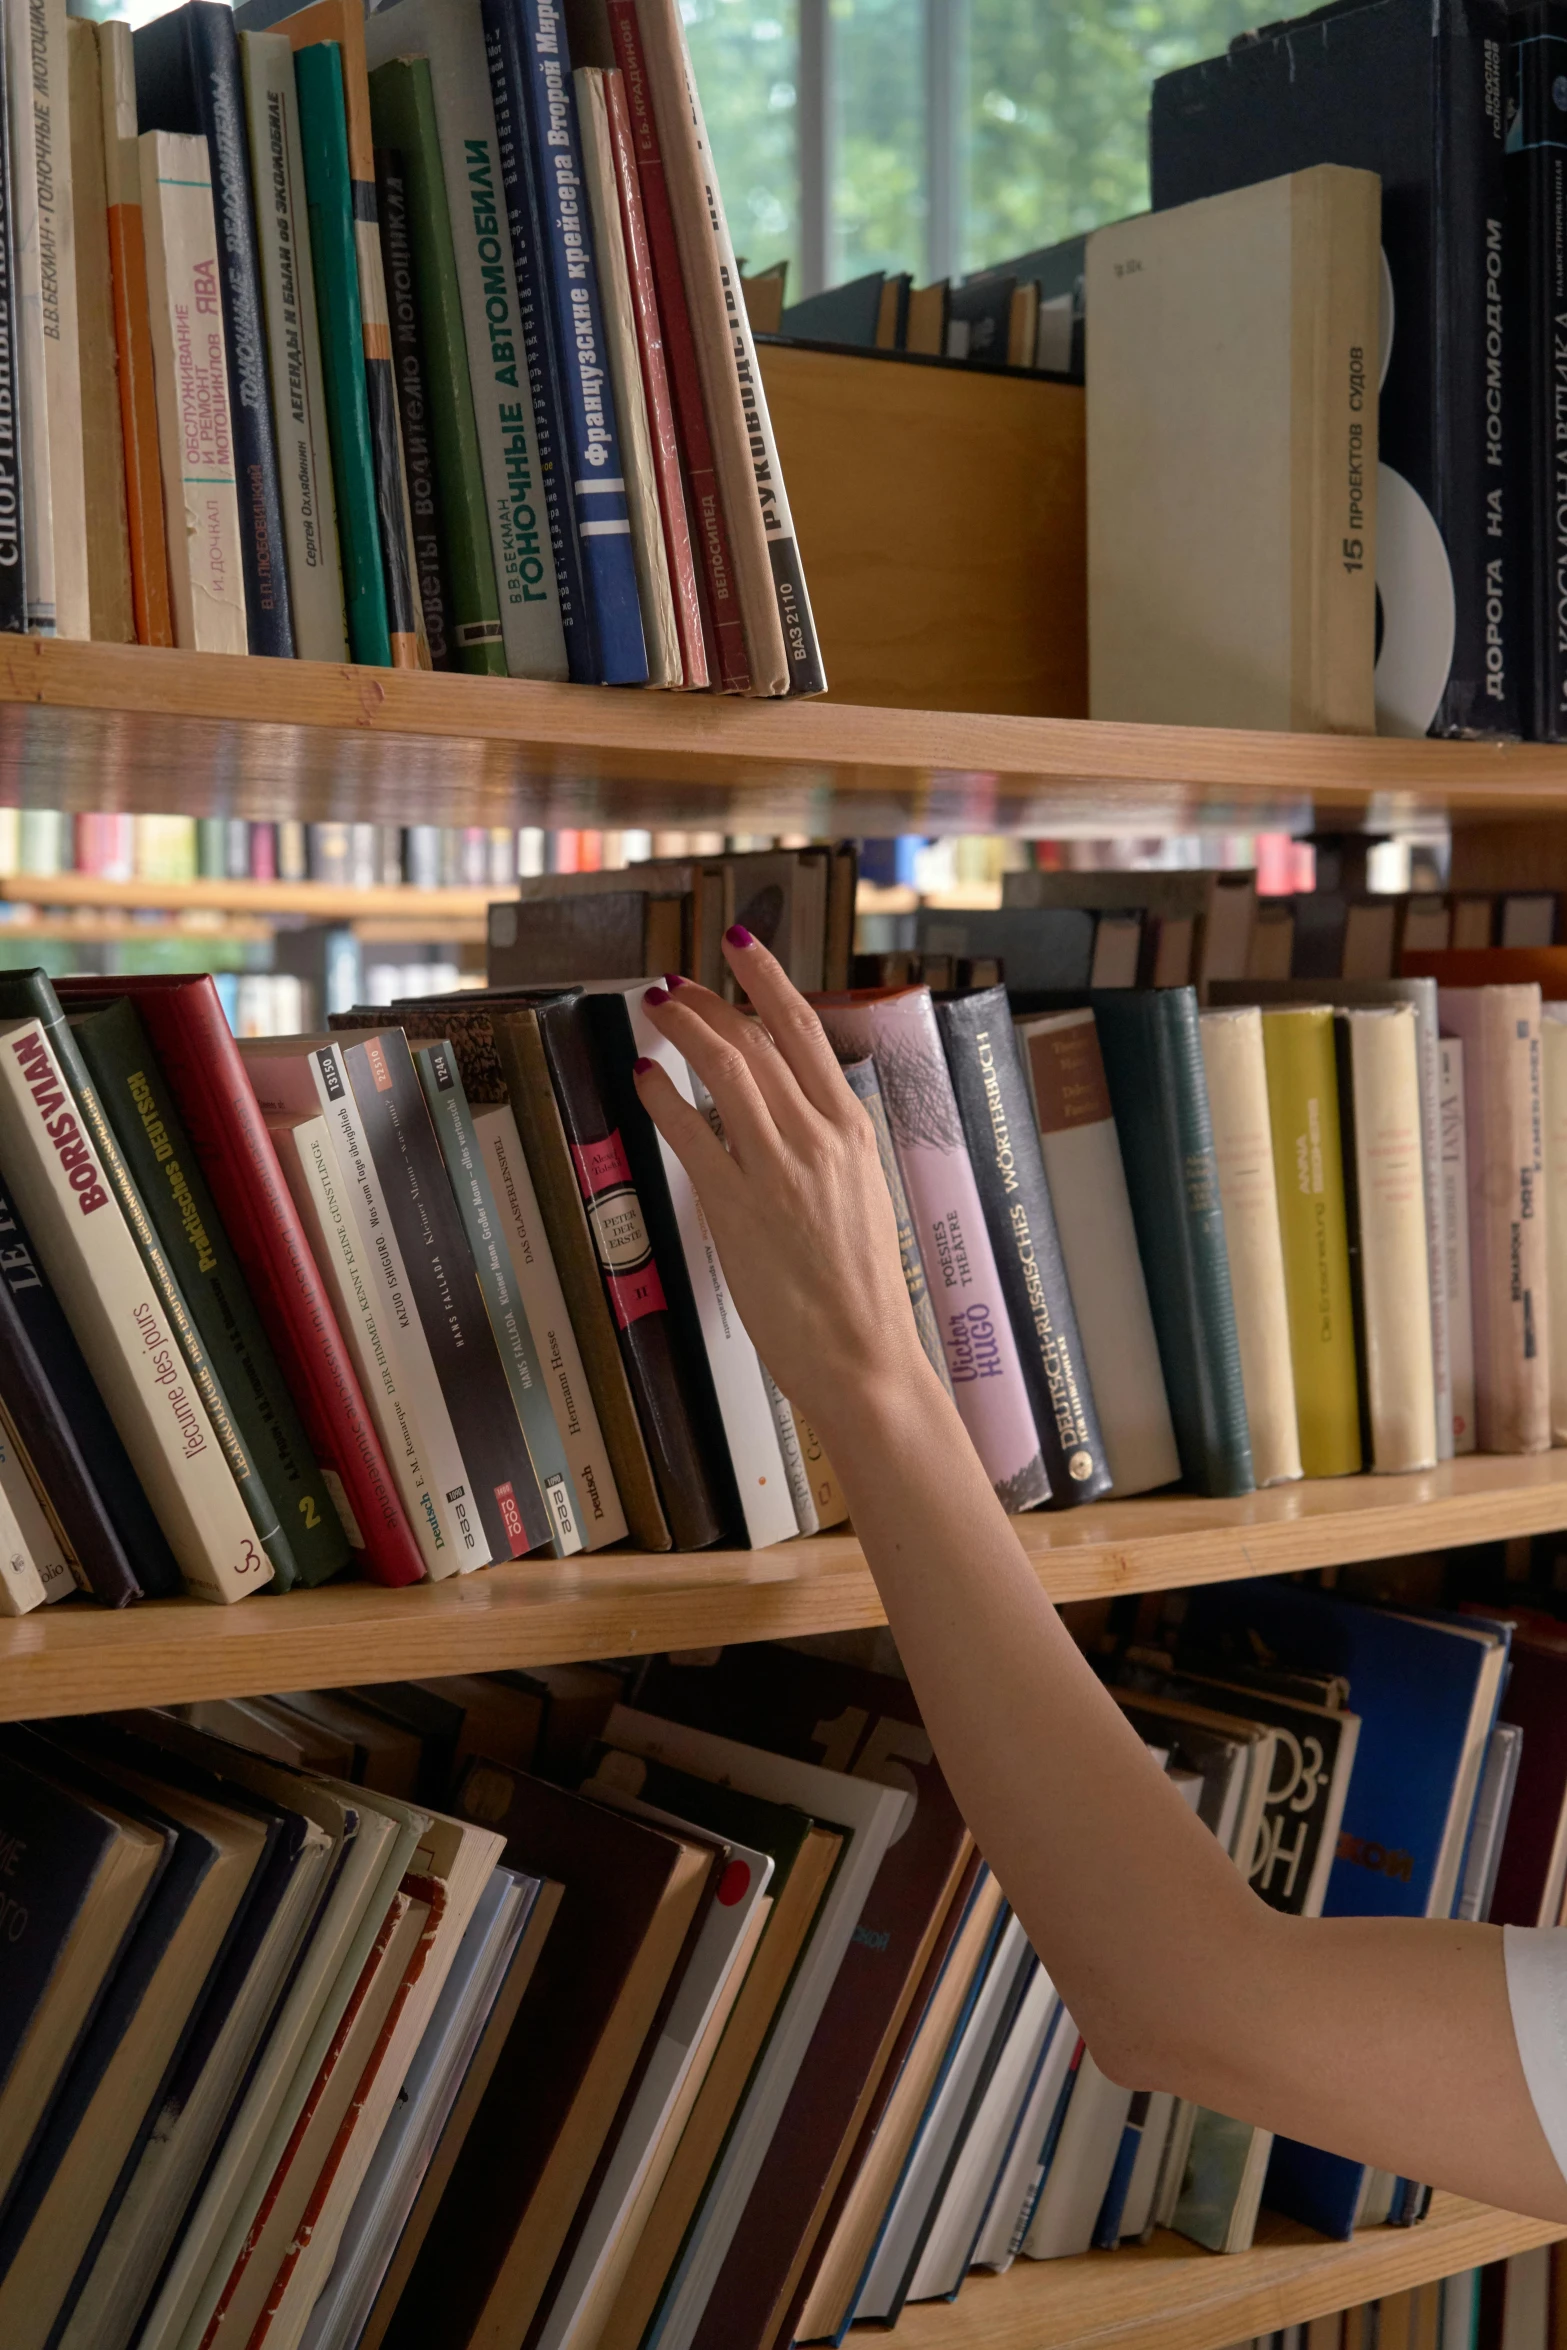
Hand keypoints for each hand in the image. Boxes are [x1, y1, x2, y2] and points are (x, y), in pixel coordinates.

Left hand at [631, 931, 937, 1431]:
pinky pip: (689, 1132)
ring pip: (724, 1069)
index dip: (767, 979)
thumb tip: (783, 1105)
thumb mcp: (860, 1193)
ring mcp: (777, 1170)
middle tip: (673, 984)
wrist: (864, 1352)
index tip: (740, 946)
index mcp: (853, 1129)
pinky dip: (661, 1095)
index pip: (805, 1030)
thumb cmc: (860, 1286)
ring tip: (655, 1010)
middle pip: (755, 1039)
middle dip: (707, 1000)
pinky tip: (643, 1077)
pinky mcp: (737, 1208)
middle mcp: (818, 1138)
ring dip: (682, 1029)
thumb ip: (825, 1145)